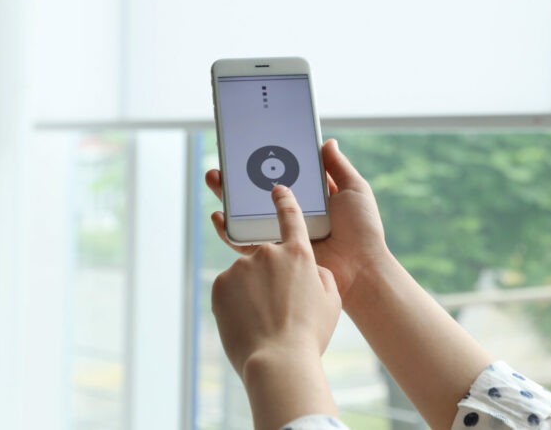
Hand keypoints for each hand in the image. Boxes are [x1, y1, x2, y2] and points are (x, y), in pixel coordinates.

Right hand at [206, 138, 391, 310]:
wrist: (361, 269)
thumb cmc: (363, 230)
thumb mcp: (354, 190)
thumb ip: (339, 167)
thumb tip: (327, 142)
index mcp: (312, 197)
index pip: (285, 174)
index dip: (268, 161)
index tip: (250, 144)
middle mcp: (294, 213)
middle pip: (260, 192)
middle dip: (240, 176)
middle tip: (224, 159)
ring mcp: (282, 233)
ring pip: (248, 213)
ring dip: (228, 197)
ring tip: (215, 178)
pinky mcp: (275, 254)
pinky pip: (246, 242)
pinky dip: (229, 231)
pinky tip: (219, 216)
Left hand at [210, 184, 340, 378]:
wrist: (278, 360)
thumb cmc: (309, 333)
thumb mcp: (331, 300)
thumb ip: (319, 274)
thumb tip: (308, 269)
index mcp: (299, 253)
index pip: (291, 216)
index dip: (284, 201)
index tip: (276, 191)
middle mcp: (268, 253)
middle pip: (267, 257)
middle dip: (270, 277)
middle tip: (277, 307)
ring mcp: (241, 267)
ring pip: (246, 276)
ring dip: (252, 293)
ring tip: (263, 322)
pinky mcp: (220, 284)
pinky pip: (229, 289)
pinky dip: (236, 302)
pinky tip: (247, 323)